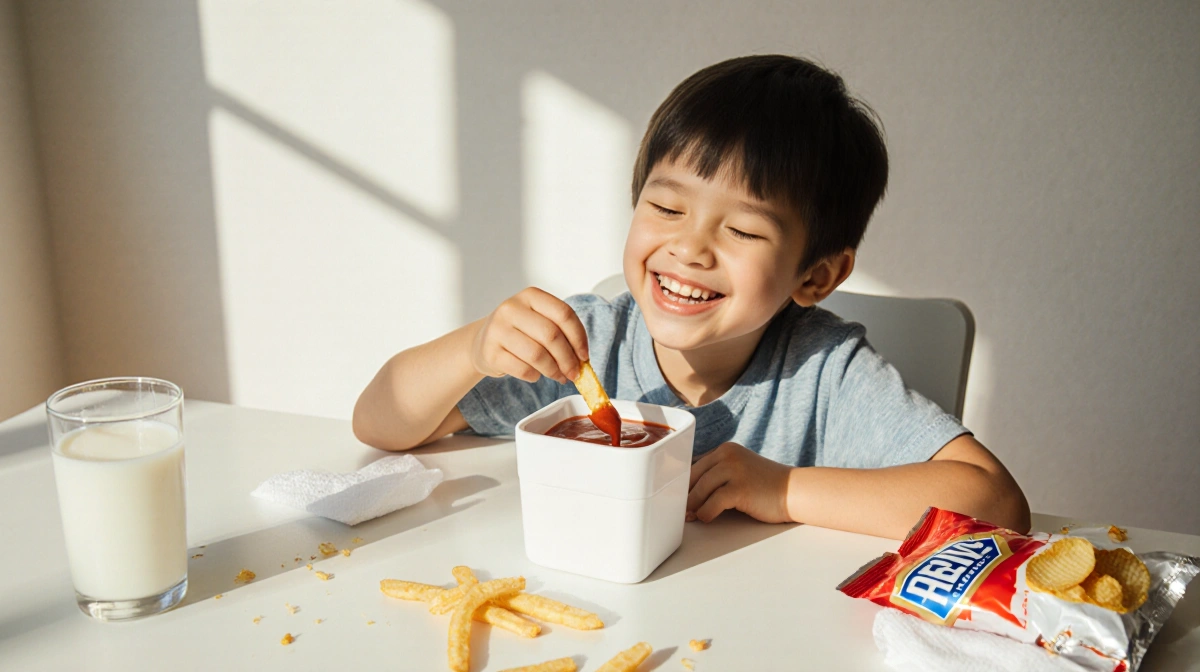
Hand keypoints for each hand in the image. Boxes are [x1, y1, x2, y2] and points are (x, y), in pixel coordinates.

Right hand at [471, 287, 588, 383]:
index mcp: (530, 296)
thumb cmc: (518, 331)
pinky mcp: (490, 352)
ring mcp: (498, 330)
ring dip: (553, 371)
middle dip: (568, 359)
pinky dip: (535, 376)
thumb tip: (582, 360)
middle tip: (574, 373)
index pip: (563, 313)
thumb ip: (561, 333)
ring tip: (558, 376)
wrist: (482, 341)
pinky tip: (536, 374)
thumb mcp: (538, 321)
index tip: (584, 356)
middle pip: (551, 335)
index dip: (579, 337)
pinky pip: (522, 369)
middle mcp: (511, 308)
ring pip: (537, 355)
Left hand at [686, 442, 793, 523]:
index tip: (676, 496)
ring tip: (690, 517)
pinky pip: (713, 502)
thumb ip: (718, 474)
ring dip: (692, 506)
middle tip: (678, 510)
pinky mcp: (740, 488)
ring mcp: (734, 469)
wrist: (794, 491)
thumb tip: (689, 493)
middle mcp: (728, 455)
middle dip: (684, 495)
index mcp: (725, 450)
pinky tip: (706, 518)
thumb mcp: (739, 471)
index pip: (694, 465)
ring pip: (700, 489)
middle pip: (693, 476)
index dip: (683, 482)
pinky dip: (706, 513)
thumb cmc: (766, 486)